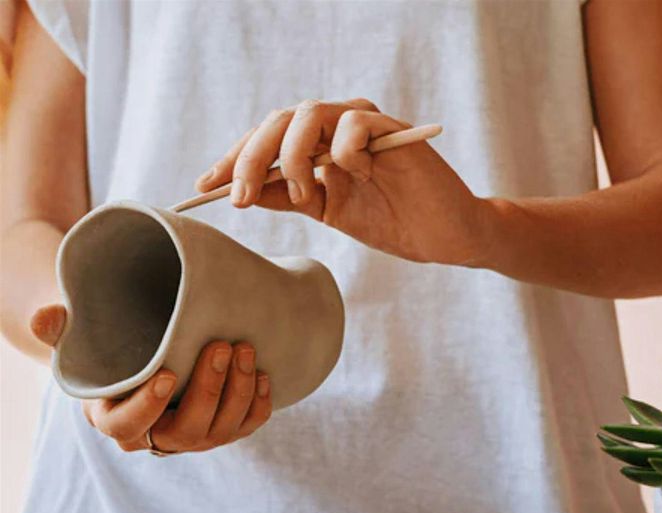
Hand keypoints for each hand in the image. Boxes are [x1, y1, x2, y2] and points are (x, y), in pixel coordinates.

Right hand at [31, 305, 271, 453]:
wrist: (146, 356)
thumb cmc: (110, 349)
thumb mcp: (81, 340)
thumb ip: (59, 330)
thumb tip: (47, 315)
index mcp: (115, 419)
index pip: (129, 426)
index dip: (148, 405)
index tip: (167, 373)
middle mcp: (157, 437)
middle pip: (187, 431)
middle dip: (209, 389)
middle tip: (222, 346)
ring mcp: (194, 438)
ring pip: (222, 431)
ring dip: (239, 391)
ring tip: (245, 348)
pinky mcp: (223, 430)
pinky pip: (246, 427)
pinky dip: (259, 405)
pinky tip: (264, 374)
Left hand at [195, 99, 488, 265]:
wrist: (445, 237)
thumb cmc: (393, 221)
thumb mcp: (329, 212)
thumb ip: (289, 196)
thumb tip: (243, 191)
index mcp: (318, 143)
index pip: (266, 137)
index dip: (234, 159)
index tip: (206, 187)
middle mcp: (337, 126)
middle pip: (278, 121)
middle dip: (251, 158)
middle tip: (239, 196)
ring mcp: (364, 124)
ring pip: (308, 115)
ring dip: (292, 156)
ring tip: (303, 196)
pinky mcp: (392, 129)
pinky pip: (351, 125)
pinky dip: (343, 153)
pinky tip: (358, 178)